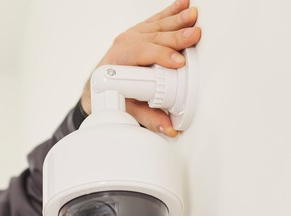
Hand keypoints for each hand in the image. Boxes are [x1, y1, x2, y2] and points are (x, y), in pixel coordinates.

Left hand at [80, 0, 201, 136]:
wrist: (96, 86)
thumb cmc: (110, 95)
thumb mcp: (127, 109)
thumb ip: (148, 118)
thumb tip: (169, 127)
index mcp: (117, 63)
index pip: (140, 56)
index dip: (161, 57)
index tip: (178, 62)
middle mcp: (123, 46)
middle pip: (152, 39)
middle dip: (174, 37)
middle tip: (193, 36)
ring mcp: (131, 37)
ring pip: (156, 27)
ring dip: (177, 21)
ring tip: (194, 17)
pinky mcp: (139, 32)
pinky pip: (157, 20)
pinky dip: (171, 12)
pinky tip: (184, 5)